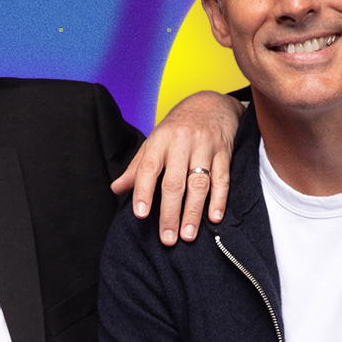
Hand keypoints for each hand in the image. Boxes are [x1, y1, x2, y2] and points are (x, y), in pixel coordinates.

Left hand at [110, 90, 243, 244]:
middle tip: (167, 238)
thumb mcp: (155, 141)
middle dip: (170, 213)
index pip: (148, 168)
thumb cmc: (178, 126)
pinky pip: (222, 179)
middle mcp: (182, 142)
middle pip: (174, 182)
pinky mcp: (225, 153)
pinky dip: (219, 200)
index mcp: (160, 139)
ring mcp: (205, 147)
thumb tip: (117, 189)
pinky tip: (214, 218)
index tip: (140, 214)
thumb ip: (137, 167)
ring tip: (188, 234)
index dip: (143, 192)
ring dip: (193, 212)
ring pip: (199, 183)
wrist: (212, 104)